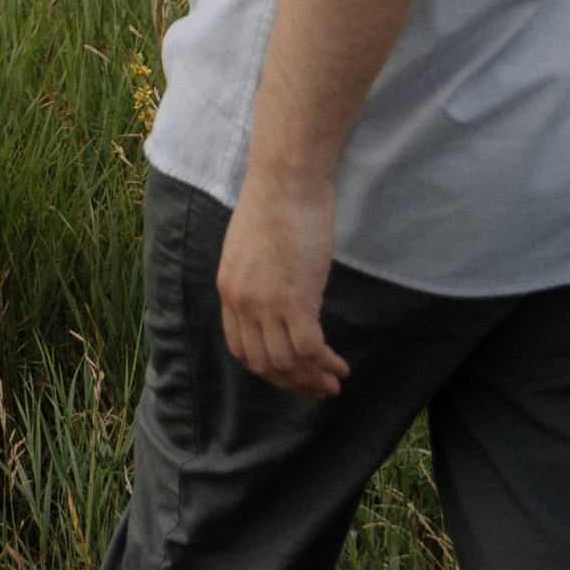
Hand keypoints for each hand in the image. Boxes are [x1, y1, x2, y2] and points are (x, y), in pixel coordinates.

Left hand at [215, 162, 346, 398]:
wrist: (286, 180)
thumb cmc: (276, 202)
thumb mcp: (252, 246)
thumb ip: (258, 277)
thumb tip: (277, 295)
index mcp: (228, 289)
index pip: (240, 347)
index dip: (266, 368)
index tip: (288, 374)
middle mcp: (242, 302)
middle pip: (262, 363)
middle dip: (290, 383)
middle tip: (316, 389)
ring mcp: (266, 303)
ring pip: (286, 363)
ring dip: (312, 381)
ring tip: (333, 384)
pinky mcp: (296, 299)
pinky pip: (310, 349)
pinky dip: (326, 365)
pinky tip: (341, 368)